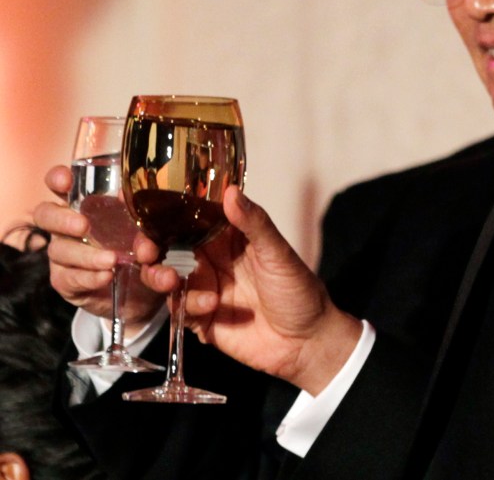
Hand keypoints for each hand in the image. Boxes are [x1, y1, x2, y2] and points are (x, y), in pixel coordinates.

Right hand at [32, 165, 164, 329]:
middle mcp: (66, 226)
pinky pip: (70, 278)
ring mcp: (62, 253)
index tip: (66, 180)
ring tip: (111, 260)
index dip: (57, 179)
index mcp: (83, 204)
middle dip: (61, 219)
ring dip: (86, 255)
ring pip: (60, 250)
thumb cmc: (137, 249)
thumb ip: (148, 237)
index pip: (59, 184)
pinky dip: (89, 277)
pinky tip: (106, 276)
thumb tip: (146, 245)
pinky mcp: (65, 280)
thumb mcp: (149, 237)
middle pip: (45, 215)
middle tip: (84, 226)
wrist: (136, 290)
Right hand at [140, 187, 362, 394]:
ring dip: (161, 276)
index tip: (150, 215)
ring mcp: (204, 289)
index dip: (165, 217)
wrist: (307, 341)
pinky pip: (179, 310)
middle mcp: (210, 260)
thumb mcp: (277, 252)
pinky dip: (187, 305)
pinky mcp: (201, 320)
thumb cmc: (298, 288)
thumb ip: (254, 223)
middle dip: (151, 248)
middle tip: (147, 251)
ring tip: (172, 279)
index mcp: (226, 236)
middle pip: (168, 249)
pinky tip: (210, 304)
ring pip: (166, 279)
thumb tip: (230, 191)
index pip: (188, 220)